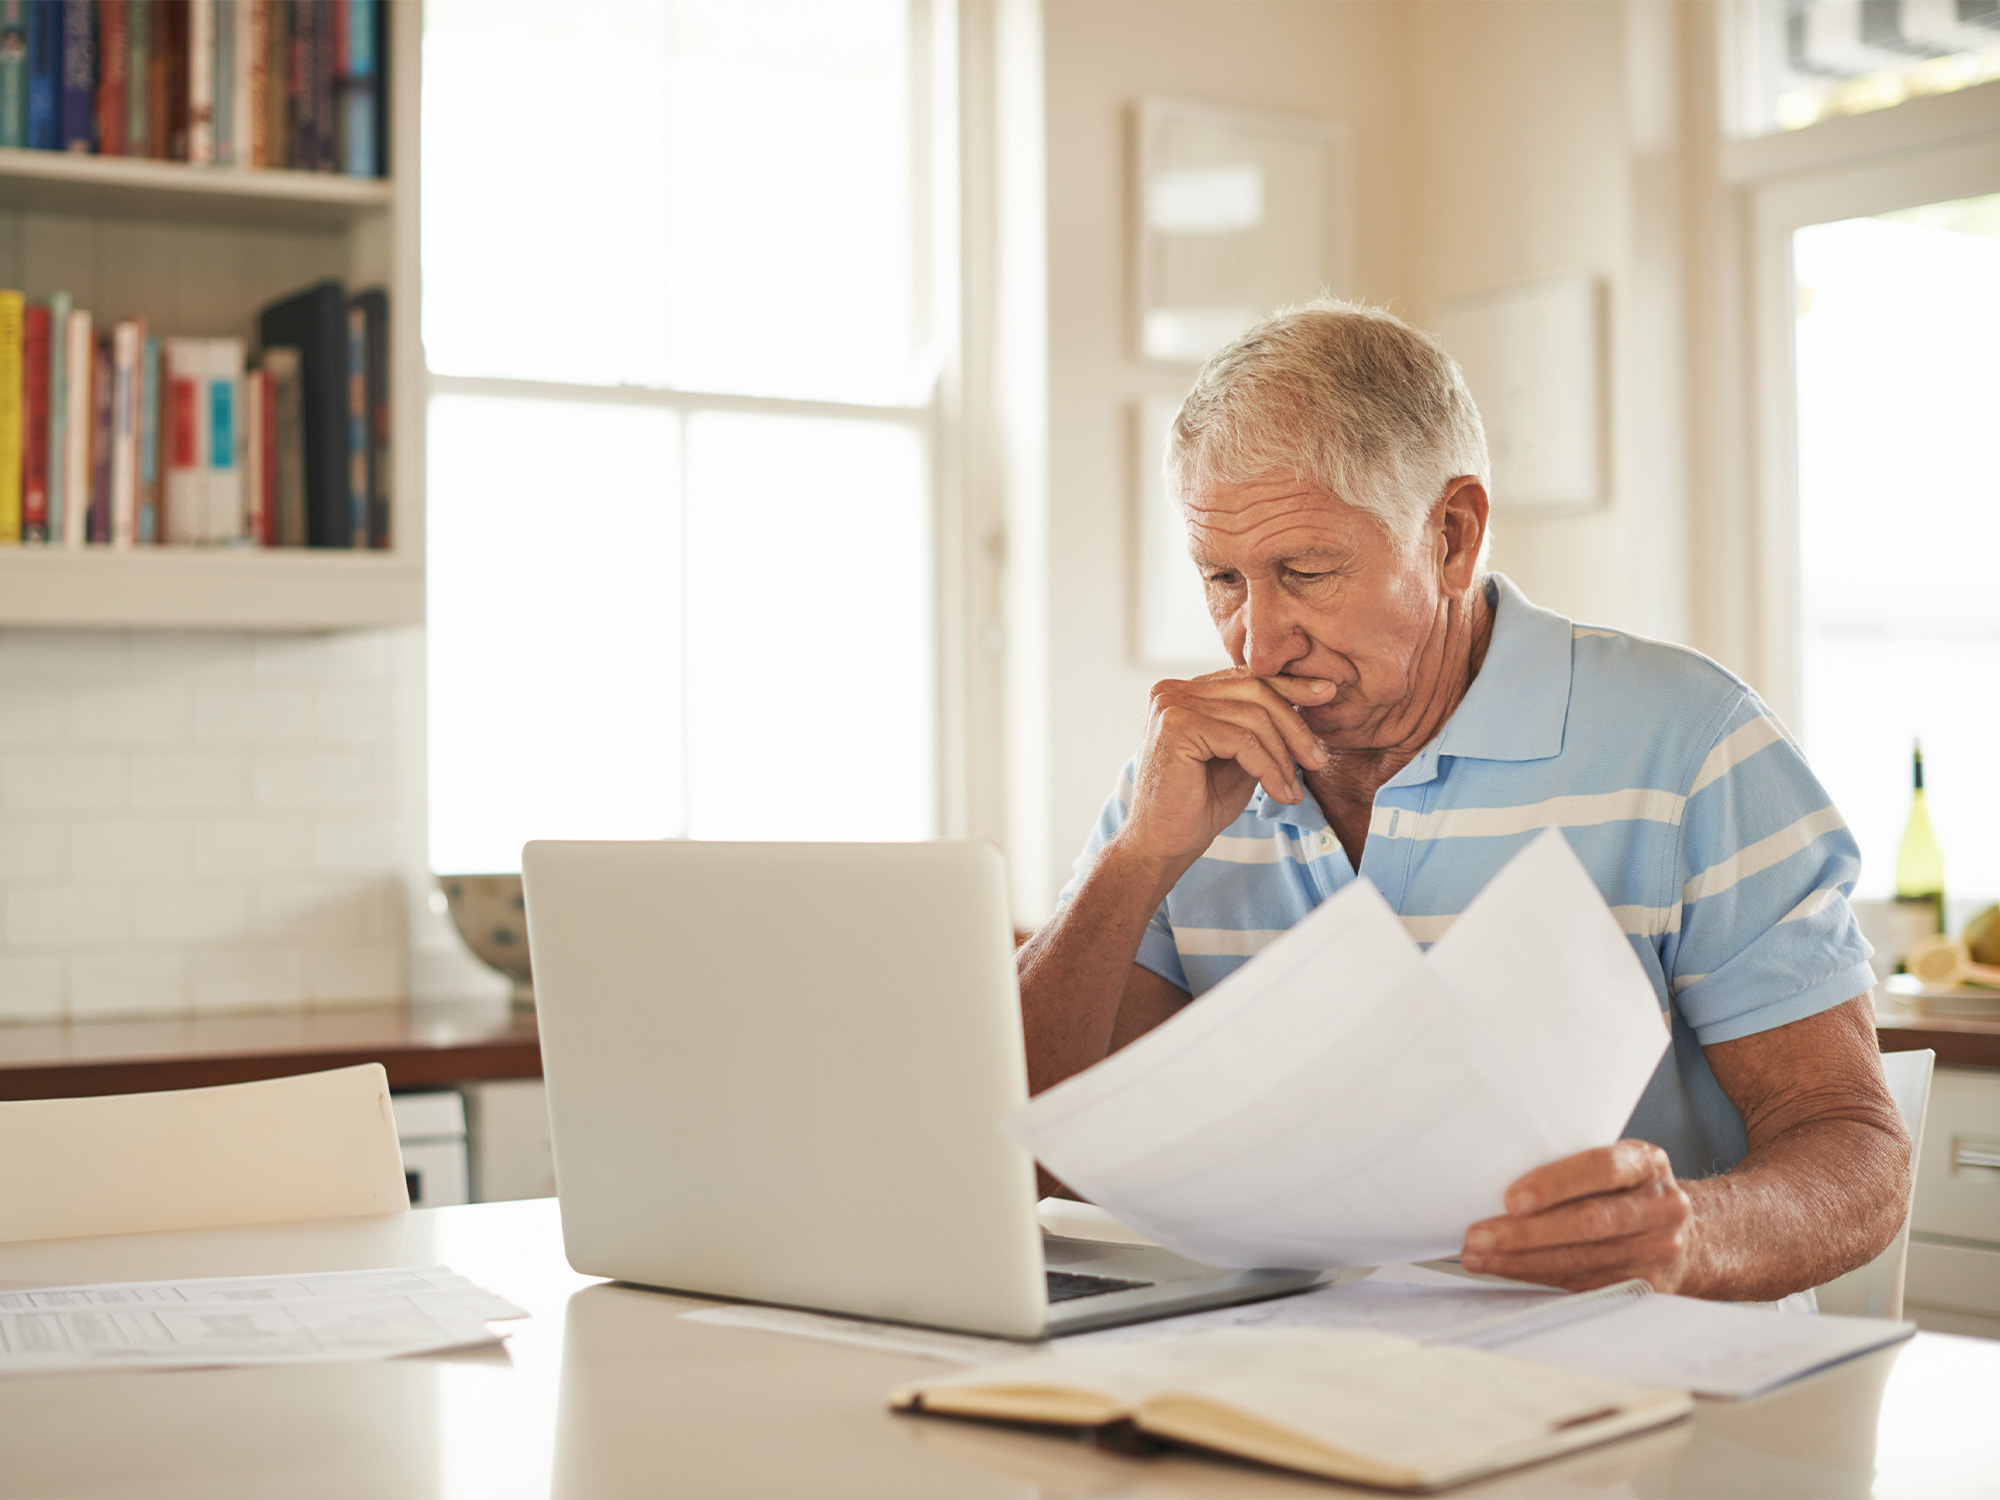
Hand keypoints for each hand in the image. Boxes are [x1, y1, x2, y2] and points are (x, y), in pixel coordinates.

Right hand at [1118, 668, 1338, 866]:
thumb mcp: (1239, 758)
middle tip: (1318, 759)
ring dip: (1283, 756)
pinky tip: (1279, 793)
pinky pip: (1242, 741)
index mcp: (1183, 692)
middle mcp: (1171, 690)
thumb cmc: (1197, 806)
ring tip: (1295, 788)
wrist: (1162, 846)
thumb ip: (1260, 727)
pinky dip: (1269, 769)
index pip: (1246, 677)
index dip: (1290, 685)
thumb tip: (1308, 698)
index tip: (1327, 693)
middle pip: (1254, 689)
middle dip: (1294, 725)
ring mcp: (1171, 705)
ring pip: (1253, 716)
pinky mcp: (1176, 727)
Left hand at [1459, 1140, 1694, 1292]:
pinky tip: (1506, 1270)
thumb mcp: (1618, 1161)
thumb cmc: (1631, 1188)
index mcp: (1647, 1163)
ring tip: (1477, 1256)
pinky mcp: (1647, 1286)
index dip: (1554, 1184)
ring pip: (1581, 1260)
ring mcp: (1658, 1251)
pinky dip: (1538, 1277)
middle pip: (1589, 1222)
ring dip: (1521, 1261)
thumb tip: (1495, 1169)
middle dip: (1526, 1233)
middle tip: (1478, 1236)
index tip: (1510, 1198)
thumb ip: (1575, 1163)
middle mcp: (1661, 1207)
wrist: (1693, 1233)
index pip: (1602, 1169)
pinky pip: (1583, 1284)